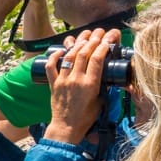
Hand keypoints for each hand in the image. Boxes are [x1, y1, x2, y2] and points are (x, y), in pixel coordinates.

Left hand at [42, 28, 120, 144]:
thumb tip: (106, 75)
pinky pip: (51, 66)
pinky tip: (60, 48)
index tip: (109, 38)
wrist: (66, 128)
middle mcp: (76, 80)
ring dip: (77, 43)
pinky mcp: (53, 84)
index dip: (103, 46)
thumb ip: (103, 87)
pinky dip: (54, 56)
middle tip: (99, 31)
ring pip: (69, 57)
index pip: (97, 59)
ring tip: (84, 34)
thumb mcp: (100, 102)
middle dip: (92, 39)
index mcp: (90, 85)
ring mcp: (63, 81)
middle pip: (84, 54)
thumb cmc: (85, 118)